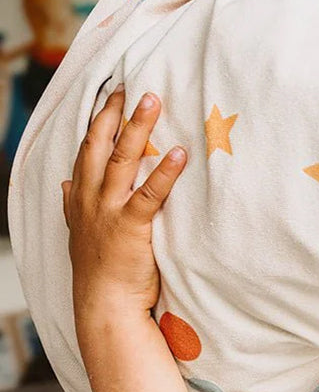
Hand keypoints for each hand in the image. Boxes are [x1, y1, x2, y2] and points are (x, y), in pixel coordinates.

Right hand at [62, 88, 186, 318]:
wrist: (105, 305)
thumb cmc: (101, 269)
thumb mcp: (83, 231)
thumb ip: (75, 205)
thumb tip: (65, 184)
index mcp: (81, 197)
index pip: (86, 150)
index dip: (98, 121)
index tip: (110, 96)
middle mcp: (91, 199)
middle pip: (100, 146)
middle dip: (115, 114)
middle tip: (131, 86)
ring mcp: (108, 211)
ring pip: (122, 160)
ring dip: (139, 129)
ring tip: (154, 101)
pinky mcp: (130, 227)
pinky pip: (149, 194)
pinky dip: (165, 172)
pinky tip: (181, 153)